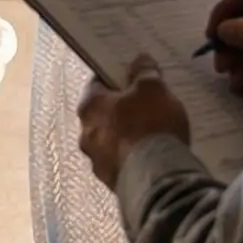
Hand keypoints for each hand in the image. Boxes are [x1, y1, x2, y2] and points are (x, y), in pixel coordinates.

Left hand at [77, 57, 191, 188]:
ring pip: (110, 141)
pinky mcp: (111, 182)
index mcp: (89, 106)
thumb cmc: (150, 124)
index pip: (97, 84)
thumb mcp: (153, 88)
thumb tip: (139, 59)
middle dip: (121, 109)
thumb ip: (144, 72)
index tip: (132, 77)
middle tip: (145, 105)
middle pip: (102, 114)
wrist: (157, 177)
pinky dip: (132, 158)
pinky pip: (122, 163)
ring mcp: (96, 161)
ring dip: (125, 137)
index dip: (115, 78)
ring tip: (151, 134)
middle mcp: (85, 134)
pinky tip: (151, 157)